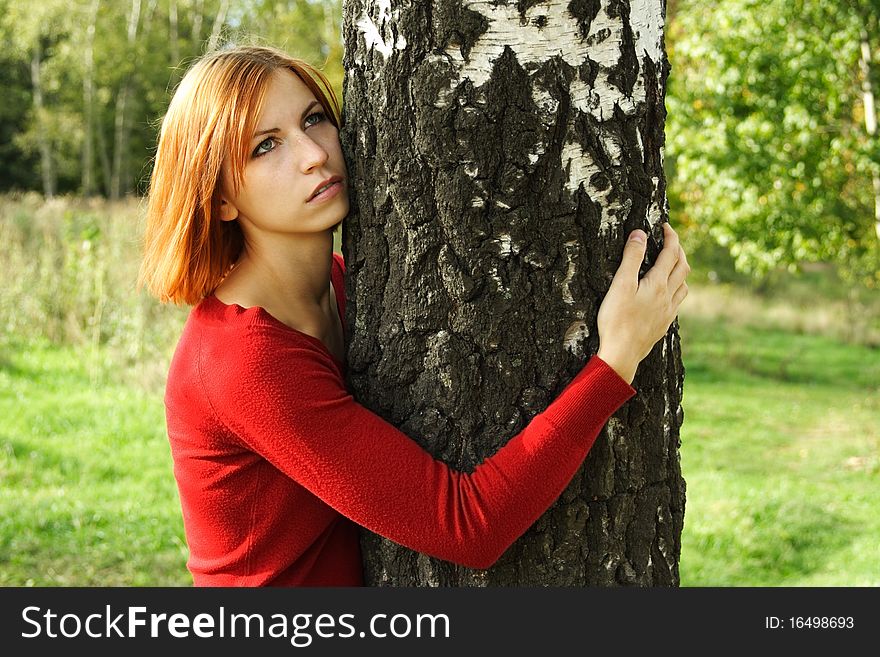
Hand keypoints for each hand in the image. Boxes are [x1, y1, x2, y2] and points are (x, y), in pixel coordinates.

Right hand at [596, 222, 689, 384]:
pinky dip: (676, 289)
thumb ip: (631, 258)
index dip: (671, 236)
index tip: (665, 226)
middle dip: (679, 251)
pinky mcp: (663, 325)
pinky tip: (667, 294)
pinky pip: (677, 302)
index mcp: (658, 284)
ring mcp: (668, 312)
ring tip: (672, 265)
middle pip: (683, 267)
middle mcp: (668, 297)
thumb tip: (640, 234)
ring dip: (680, 270)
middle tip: (670, 241)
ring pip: (683, 285)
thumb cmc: (617, 320)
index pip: (671, 253)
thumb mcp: (620, 285)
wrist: (622, 354)